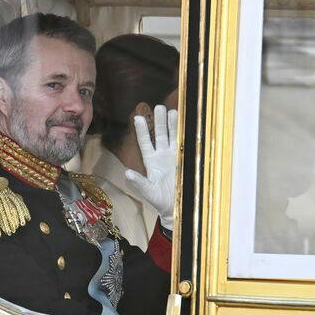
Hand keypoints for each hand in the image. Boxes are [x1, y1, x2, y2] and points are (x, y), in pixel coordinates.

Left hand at [122, 105, 178, 233]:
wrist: (176, 207)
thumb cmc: (159, 200)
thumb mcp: (148, 192)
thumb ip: (138, 183)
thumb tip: (127, 173)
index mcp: (151, 162)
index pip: (145, 143)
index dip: (142, 131)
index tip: (138, 118)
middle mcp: (162, 156)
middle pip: (160, 135)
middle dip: (159, 122)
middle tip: (158, 107)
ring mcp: (174, 157)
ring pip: (173, 137)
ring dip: (172, 125)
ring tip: (172, 111)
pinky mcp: (185, 160)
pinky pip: (185, 144)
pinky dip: (185, 135)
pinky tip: (187, 124)